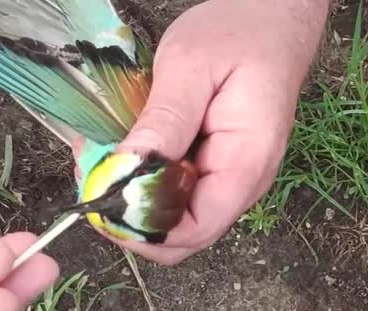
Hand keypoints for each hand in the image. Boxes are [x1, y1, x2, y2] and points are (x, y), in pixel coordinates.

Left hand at [78, 0, 330, 264]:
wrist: (274, 20)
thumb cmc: (241, 34)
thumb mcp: (190, 67)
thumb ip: (164, 122)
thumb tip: (126, 176)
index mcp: (245, 165)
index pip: (194, 231)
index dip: (142, 231)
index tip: (100, 199)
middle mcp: (242, 183)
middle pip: (181, 233)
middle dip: (130, 215)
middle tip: (93, 171)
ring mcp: (230, 176)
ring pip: (175, 214)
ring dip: (133, 195)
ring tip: (100, 153)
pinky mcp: (217, 163)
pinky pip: (178, 189)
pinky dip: (145, 176)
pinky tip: (124, 145)